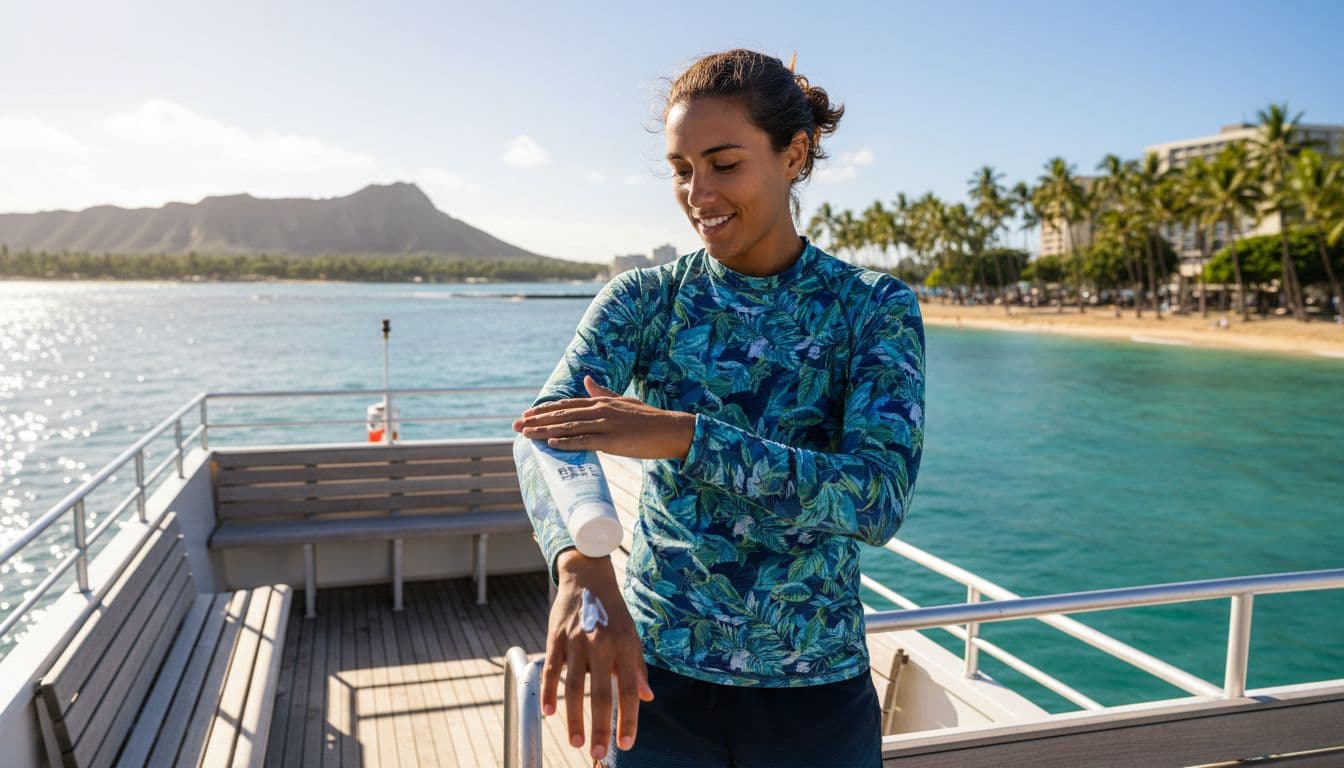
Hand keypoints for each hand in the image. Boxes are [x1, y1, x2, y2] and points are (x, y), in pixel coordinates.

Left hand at [513, 375, 695, 460]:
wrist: (672, 430)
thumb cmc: (649, 420)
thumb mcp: (625, 401)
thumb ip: (604, 392)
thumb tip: (587, 380)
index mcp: (602, 402)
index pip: (567, 405)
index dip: (545, 410)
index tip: (527, 415)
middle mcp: (601, 410)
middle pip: (562, 414)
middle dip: (537, 420)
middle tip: (516, 425)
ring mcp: (606, 425)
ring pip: (569, 427)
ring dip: (545, 431)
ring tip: (526, 434)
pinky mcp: (613, 440)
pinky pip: (585, 441)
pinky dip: (567, 442)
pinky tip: (552, 443)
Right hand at [545, 550, 653, 761]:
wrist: (587, 577)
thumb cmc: (613, 612)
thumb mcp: (632, 636)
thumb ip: (637, 668)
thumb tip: (648, 698)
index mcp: (625, 646)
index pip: (629, 690)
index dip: (628, 718)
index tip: (626, 744)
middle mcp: (602, 645)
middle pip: (601, 694)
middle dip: (600, 727)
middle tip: (598, 753)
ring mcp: (577, 642)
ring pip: (574, 687)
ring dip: (574, 718)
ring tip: (575, 742)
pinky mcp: (555, 638)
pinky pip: (551, 670)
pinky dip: (549, 693)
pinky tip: (548, 713)